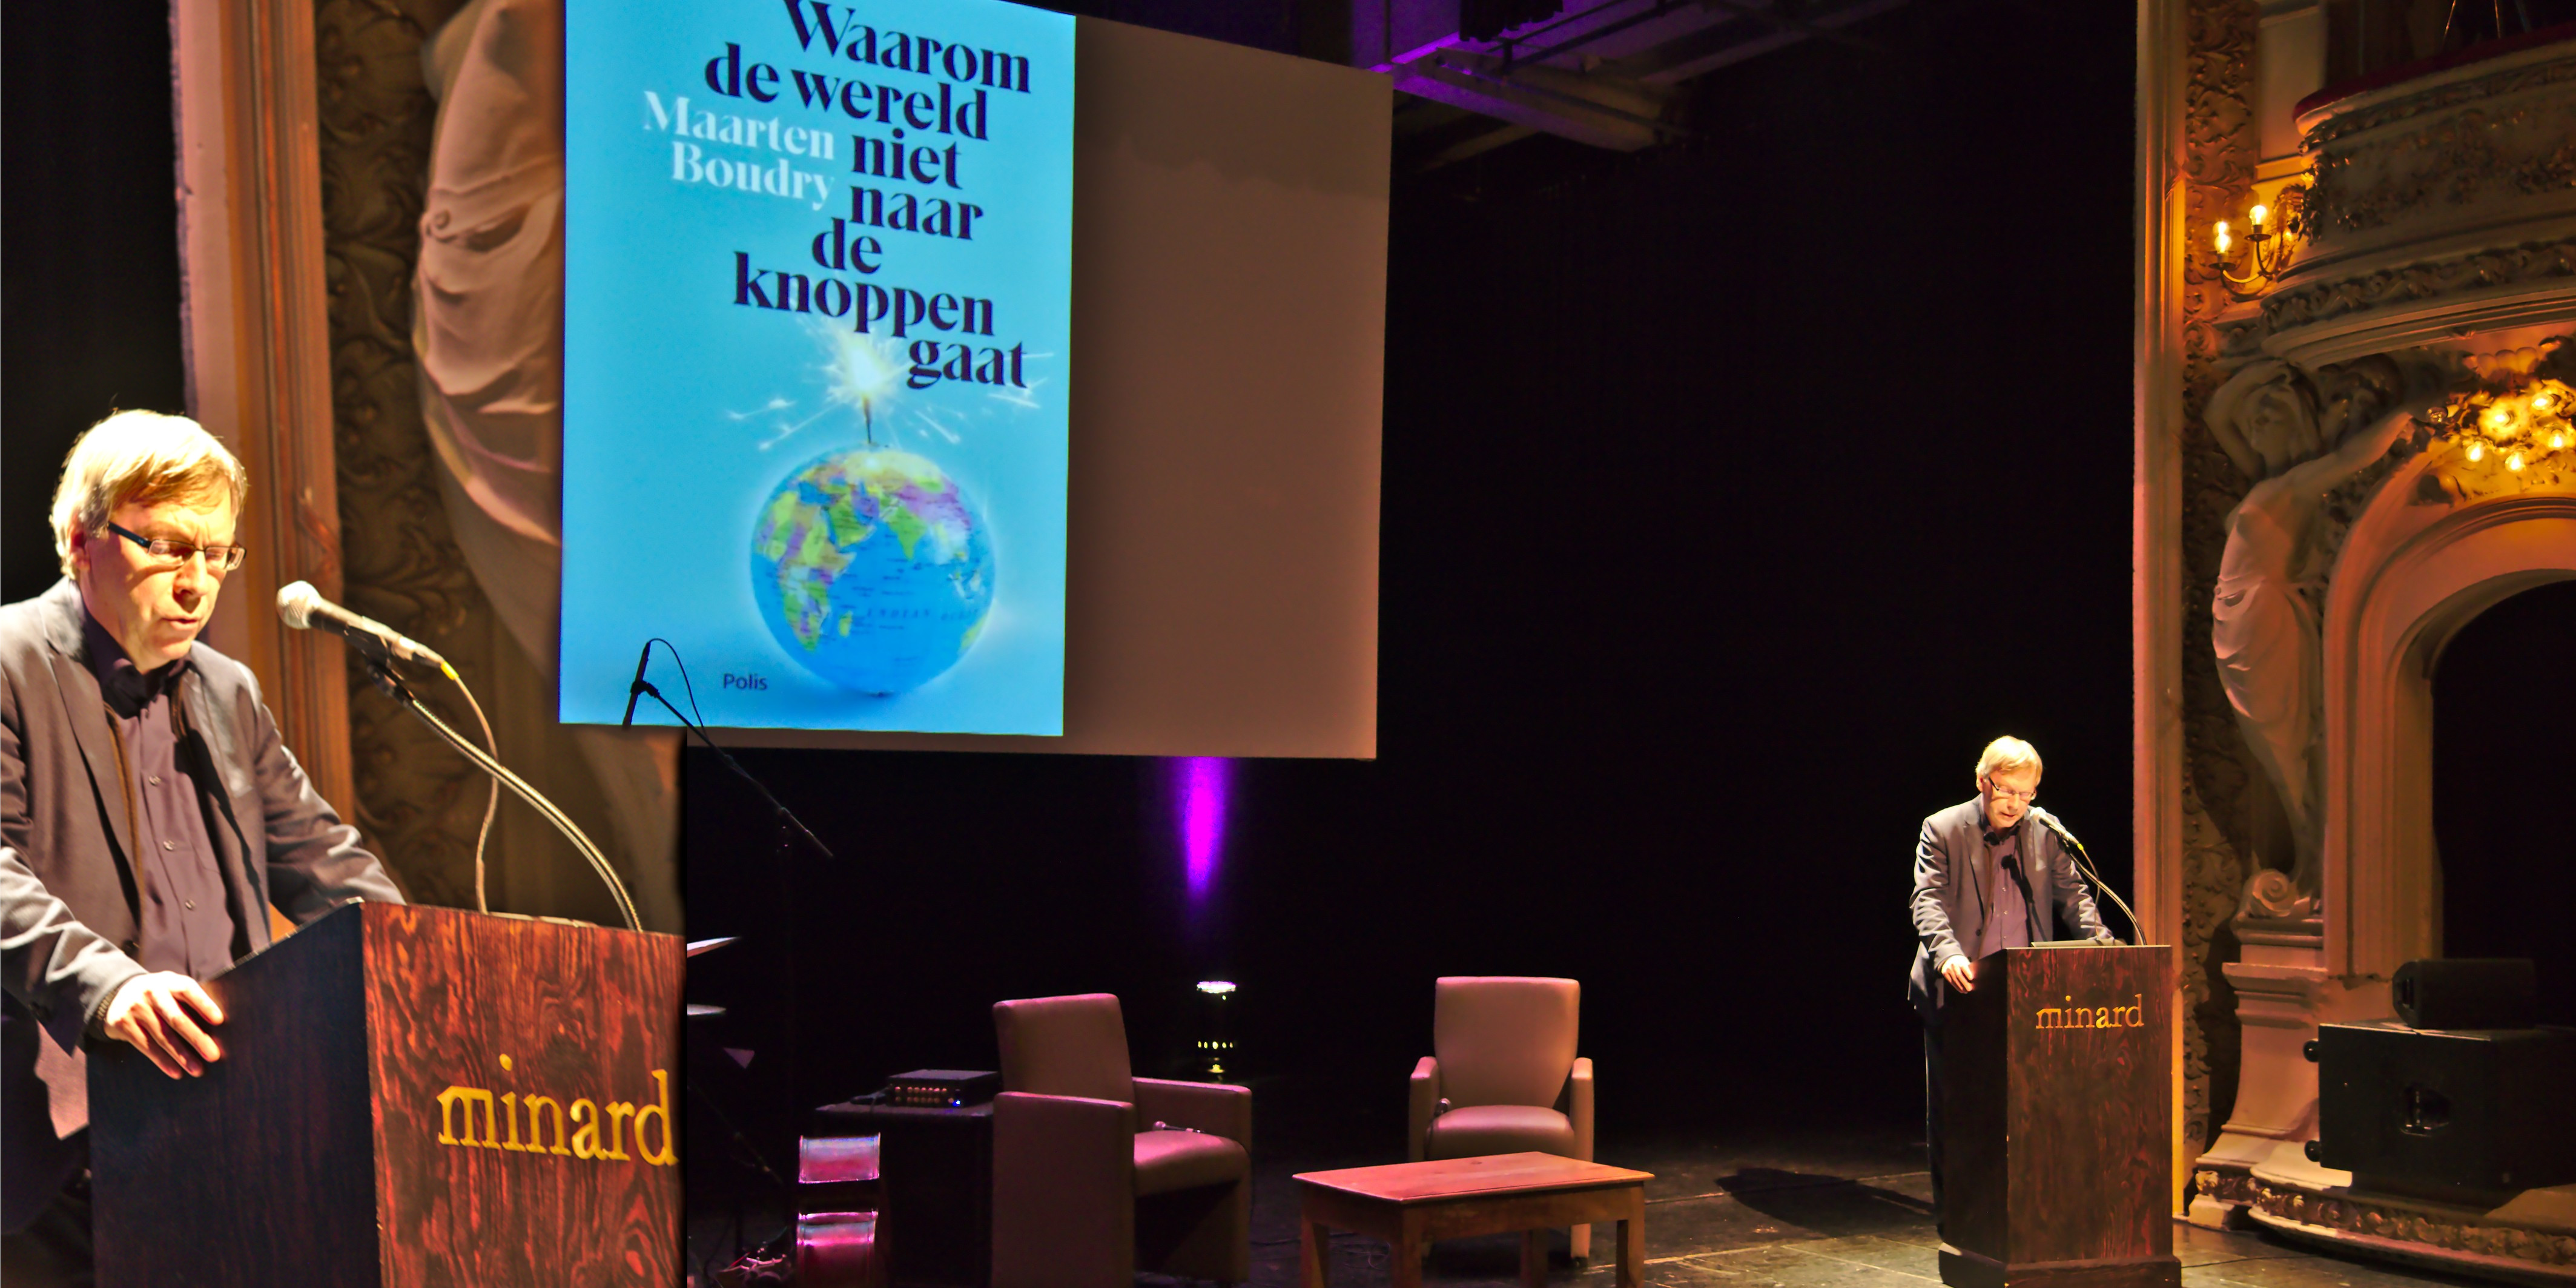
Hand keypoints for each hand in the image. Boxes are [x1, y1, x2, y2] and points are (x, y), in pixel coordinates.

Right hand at [102, 972, 224, 1077]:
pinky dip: (162, 1061)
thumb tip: (217, 1026)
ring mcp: (135, 1008)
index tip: (219, 1021)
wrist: (117, 994)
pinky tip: (176, 1072)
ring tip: (197, 1070)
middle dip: (196, 1038)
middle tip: (213, 1055)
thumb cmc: (159, 996)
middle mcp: (151, 992)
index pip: (188, 991)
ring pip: (162, 1036)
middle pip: (177, 1018)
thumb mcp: (171, 989)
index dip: (204, 1005)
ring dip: (182, 1056)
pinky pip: (146, 1046)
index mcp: (169, 981)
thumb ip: (189, 1000)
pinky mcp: (122, 1024)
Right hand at [1940, 955, 1974, 992]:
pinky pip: (1951, 981)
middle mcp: (1953, 965)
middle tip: (1969, 989)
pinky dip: (1956, 987)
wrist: (1950, 959)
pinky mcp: (1944, 973)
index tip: (1971, 978)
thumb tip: (1974, 980)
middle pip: (1959, 975)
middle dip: (1964, 983)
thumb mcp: (1965, 963)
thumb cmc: (1962, 963)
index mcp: (1960, 961)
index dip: (1967, 972)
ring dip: (1961, 987)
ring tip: (1966, 991)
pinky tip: (1961, 990)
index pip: (1963, 967)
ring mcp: (1948, 969)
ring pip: (1954, 979)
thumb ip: (1969, 969)